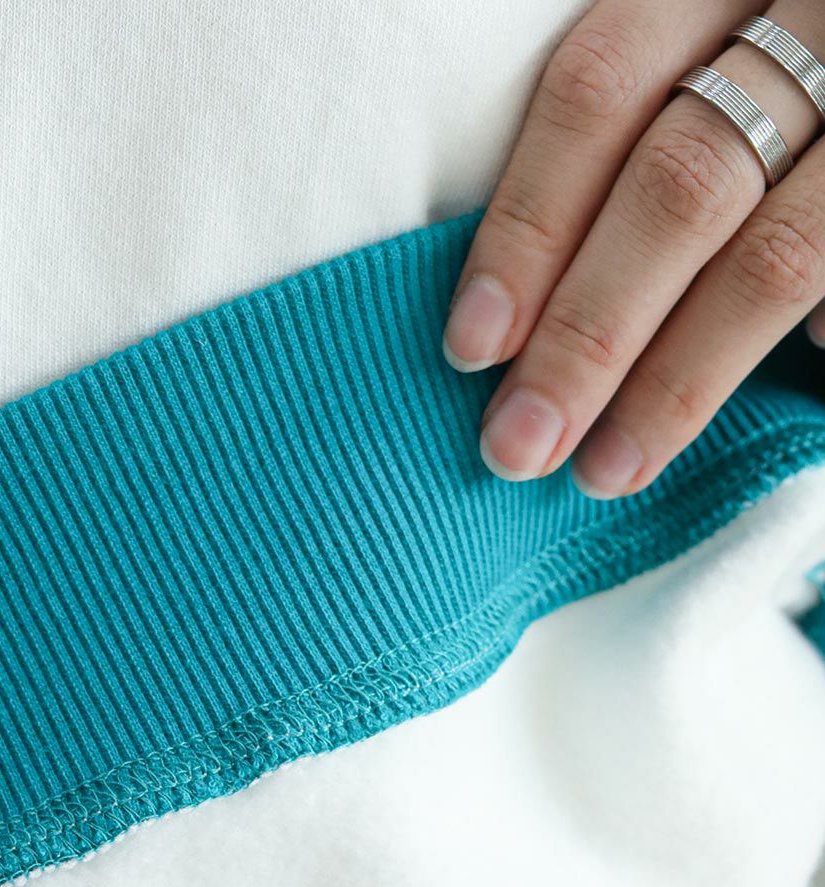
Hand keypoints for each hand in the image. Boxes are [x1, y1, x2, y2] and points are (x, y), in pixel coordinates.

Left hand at [443, 1, 824, 498]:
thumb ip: (639, 136)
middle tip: (518, 445)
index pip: (600, 89)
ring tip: (609, 468)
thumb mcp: (703, 53)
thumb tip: (514, 311)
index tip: (470, 346)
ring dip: (682, 380)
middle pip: (681, 187)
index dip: (527, 222)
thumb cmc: (764, 72)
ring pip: (778, 256)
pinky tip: (764, 396)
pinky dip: (812, 342)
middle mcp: (812, 12)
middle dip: (588, 334)